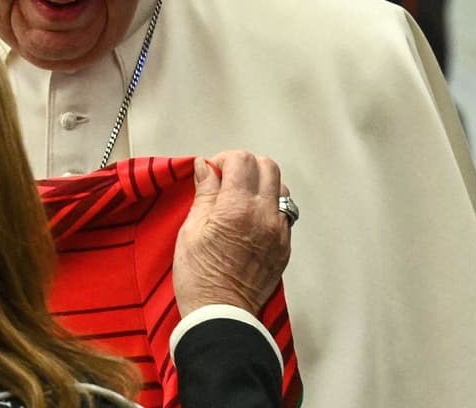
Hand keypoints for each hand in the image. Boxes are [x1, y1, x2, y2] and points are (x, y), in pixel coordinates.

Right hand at [173, 151, 292, 316]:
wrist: (221, 315)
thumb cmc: (199, 278)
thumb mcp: (191, 230)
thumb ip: (204, 193)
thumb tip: (205, 168)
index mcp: (237, 209)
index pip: (242, 160)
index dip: (223, 160)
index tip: (212, 172)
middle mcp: (264, 216)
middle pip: (267, 166)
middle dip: (245, 166)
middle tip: (226, 180)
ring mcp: (279, 232)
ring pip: (280, 187)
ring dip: (261, 184)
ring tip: (239, 199)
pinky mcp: (285, 246)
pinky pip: (283, 213)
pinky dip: (268, 206)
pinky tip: (249, 219)